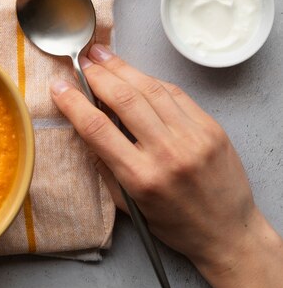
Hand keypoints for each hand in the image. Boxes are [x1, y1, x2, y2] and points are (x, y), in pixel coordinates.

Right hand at [50, 44, 282, 287]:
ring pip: (151, 89)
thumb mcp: (128, 205)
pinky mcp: (211, 127)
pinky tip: (135, 74)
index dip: (74, 103)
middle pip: (125, 100)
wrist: (227, 231)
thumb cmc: (173, 223)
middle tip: (83, 61)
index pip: (98, 129)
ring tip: (103, 55)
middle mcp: (168, 153)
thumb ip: (105, 166)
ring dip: (123, 69)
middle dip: (99, 75)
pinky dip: (151, 80)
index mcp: (141, 177)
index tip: (59, 88)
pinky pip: (175, 94)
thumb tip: (85, 127)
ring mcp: (193, 137)